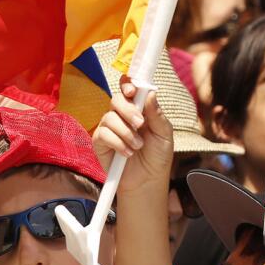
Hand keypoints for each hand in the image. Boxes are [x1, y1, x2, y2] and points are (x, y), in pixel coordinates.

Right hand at [92, 76, 173, 194]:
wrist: (148, 180)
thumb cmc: (157, 156)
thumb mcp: (164, 134)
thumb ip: (157, 114)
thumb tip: (150, 93)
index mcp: (138, 109)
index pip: (128, 89)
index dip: (127, 85)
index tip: (132, 90)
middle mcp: (121, 116)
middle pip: (116, 99)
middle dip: (128, 109)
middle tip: (140, 124)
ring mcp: (109, 128)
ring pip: (109, 117)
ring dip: (126, 132)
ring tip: (137, 146)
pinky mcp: (100, 142)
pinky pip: (103, 134)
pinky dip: (117, 143)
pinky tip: (127, 153)